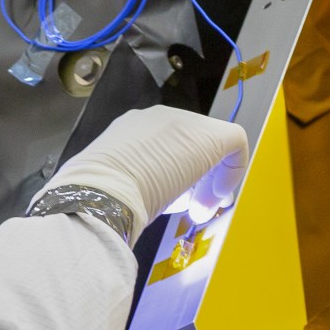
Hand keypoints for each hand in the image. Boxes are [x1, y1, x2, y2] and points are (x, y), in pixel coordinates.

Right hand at [42, 106, 248, 239]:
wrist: (99, 194)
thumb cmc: (95, 199)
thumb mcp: (108, 186)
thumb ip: (128, 187)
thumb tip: (146, 203)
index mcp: (130, 129)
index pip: (164, 149)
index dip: (175, 177)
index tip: (175, 204)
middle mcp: (157, 119)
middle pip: (190, 146)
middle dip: (196, 180)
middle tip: (194, 210)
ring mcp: (181, 123)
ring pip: (210, 146)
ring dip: (209, 181)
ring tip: (198, 210)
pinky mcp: (208, 136)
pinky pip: (233, 143)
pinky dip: (231, 172)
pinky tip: (213, 197)